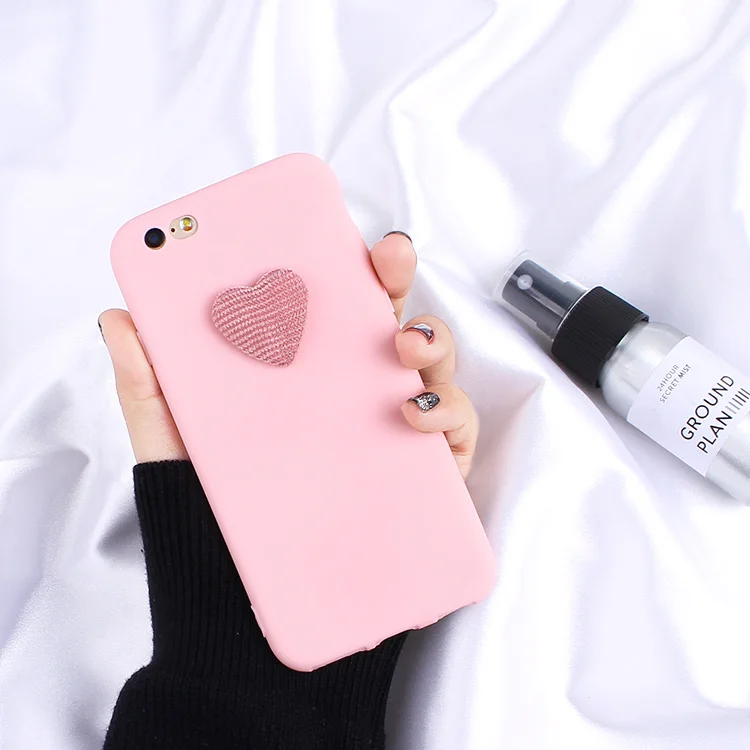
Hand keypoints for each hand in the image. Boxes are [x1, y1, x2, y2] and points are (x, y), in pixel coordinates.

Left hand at [99, 232, 478, 476]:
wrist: (241, 587)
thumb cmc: (213, 504)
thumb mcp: (176, 441)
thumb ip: (149, 384)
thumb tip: (118, 320)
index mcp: (302, 365)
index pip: (328, 299)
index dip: (339, 259)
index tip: (337, 231)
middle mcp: (353, 385)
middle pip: (384, 314)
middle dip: (395, 274)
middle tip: (388, 257)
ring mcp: (393, 422)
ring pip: (430, 360)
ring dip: (429, 336)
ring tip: (403, 342)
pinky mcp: (423, 468)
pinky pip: (452, 426)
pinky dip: (447, 409)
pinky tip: (415, 410)